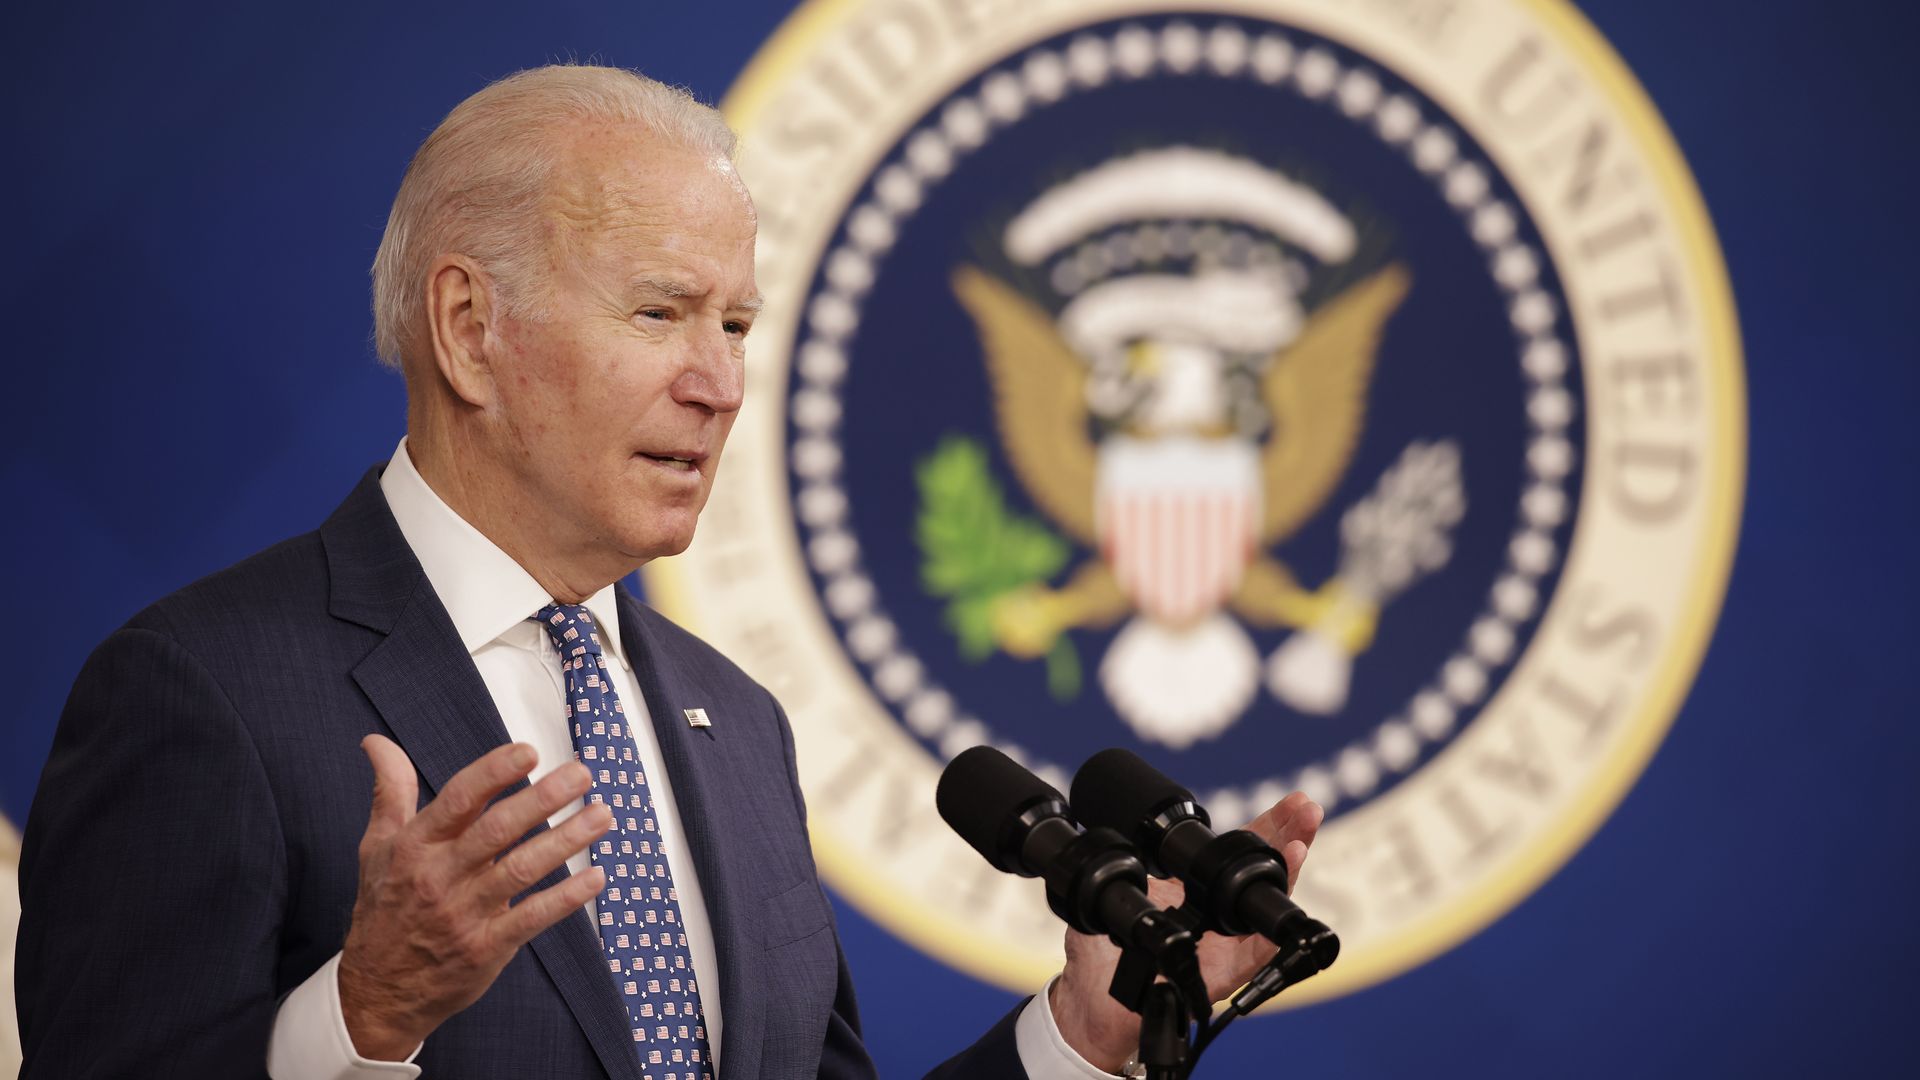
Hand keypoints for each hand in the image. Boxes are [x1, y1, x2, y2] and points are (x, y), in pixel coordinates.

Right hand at [337, 735, 610, 1060]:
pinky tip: (595, 877)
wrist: (377, 991)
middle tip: (582, 775)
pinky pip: (532, 918)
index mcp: (416, 846)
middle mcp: (440, 876)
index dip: (493, 773)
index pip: (458, 800)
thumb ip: (390, 791)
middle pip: (497, 830)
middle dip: (543, 799)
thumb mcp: (377, 847)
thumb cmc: (384, 909)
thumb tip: (377, 742)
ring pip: (521, 869)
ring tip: (601, 815)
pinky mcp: (486, 948)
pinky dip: (566, 898)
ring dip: (566, 840)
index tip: (529, 752)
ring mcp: (464, 914)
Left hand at [1049, 792, 1324, 1072]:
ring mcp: (1227, 947)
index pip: (1242, 851)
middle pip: (1264, 871)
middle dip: (1290, 837)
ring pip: (1267, 909)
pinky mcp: (1221, 979)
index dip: (1268, 825)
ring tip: (1298, 846)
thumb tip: (1124, 831)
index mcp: (1200, 892)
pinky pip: (1254, 958)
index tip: (1293, 800)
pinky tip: (1282, 910)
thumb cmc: (1106, 953)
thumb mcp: (1121, 898)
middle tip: (1308, 810)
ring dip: (1286, 877)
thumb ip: (1133, 870)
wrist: (1096, 1004)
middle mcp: (1222, 917)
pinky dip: (1271, 934)